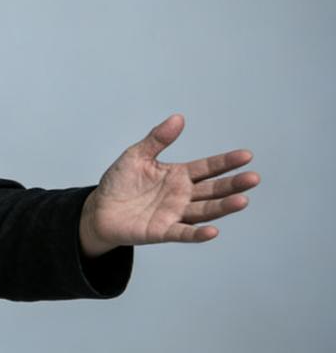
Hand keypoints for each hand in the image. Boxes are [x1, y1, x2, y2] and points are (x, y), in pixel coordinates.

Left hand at [79, 114, 258, 256]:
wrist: (99, 210)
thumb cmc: (119, 183)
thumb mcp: (136, 156)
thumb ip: (157, 139)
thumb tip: (178, 118)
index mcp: (178, 175)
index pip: (207, 167)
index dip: (226, 162)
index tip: (246, 156)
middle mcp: (182, 195)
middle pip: (213, 190)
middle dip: (233, 184)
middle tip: (253, 178)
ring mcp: (174, 214)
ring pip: (204, 211)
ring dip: (223, 207)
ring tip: (242, 200)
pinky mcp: (162, 231)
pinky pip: (183, 233)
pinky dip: (197, 234)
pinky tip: (213, 231)